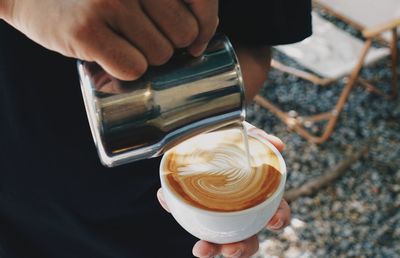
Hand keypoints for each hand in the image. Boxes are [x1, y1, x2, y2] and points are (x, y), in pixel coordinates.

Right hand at [1, 0, 217, 79]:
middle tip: (144, 41)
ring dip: (146, 59)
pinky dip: (125, 71)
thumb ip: (162, 0)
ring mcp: (109, 2)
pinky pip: (133, 68)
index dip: (206, 25)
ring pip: (160, 54)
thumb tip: (204, 33)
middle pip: (183, 34)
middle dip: (169, 45)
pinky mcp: (86, 30)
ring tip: (121, 44)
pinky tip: (108, 57)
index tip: (196, 42)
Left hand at [157, 127, 290, 257]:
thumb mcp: (244, 134)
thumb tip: (278, 145)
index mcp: (257, 194)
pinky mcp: (192, 203)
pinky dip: (174, 205)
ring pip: (220, 239)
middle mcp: (240, 209)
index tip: (273, 221)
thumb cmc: (228, 138)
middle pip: (249, 238)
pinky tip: (165, 199)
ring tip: (202, 250)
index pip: (275, 212)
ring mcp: (216, 211)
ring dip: (213, 249)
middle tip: (230, 249)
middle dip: (242, 248)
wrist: (200, 132)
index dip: (278, 219)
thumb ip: (260, 138)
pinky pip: (184, 211)